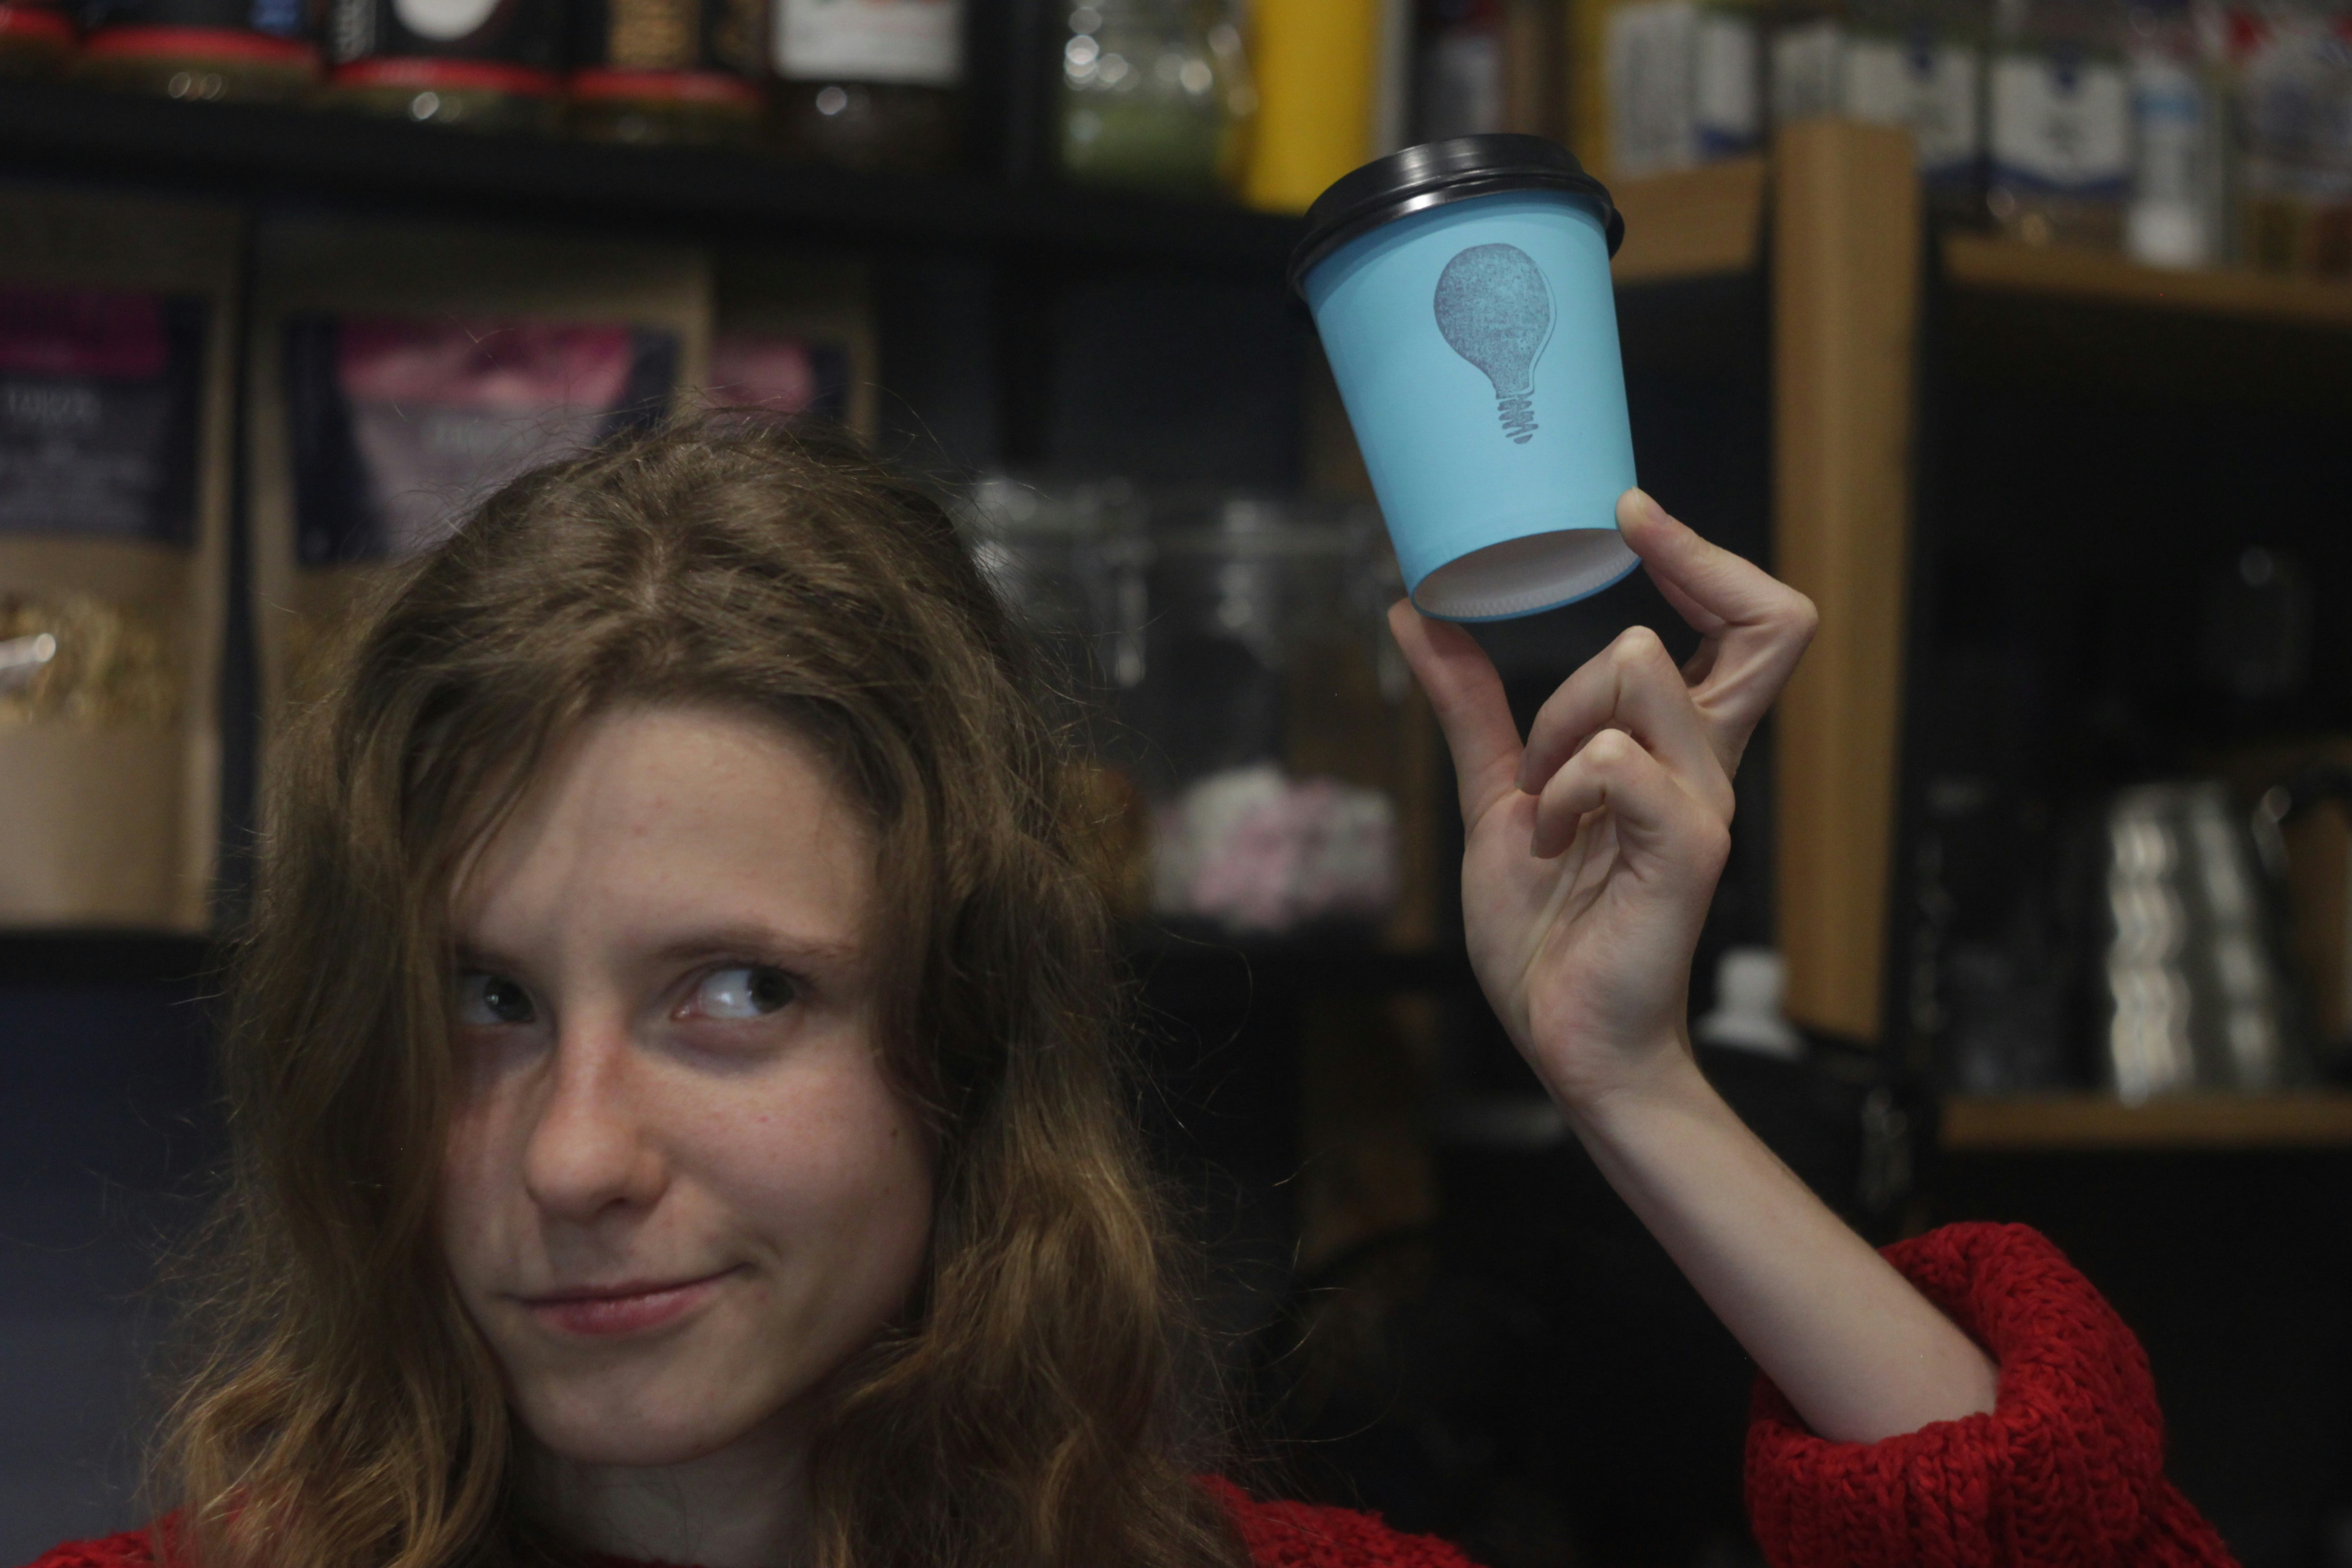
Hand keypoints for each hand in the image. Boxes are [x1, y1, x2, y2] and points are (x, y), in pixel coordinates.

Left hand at [1389, 489, 1817, 1114]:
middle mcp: (1710, 766)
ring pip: (1640, 671)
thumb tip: (1417, 615)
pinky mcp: (1686, 851)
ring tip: (1545, 805)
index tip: (1632, 515)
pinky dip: (1561, 787)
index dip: (1708, 554)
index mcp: (1679, 746)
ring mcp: (1704, 805)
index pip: (1757, 620)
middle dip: (1657, 605)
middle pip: (1761, 622)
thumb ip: (1470, 707)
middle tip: (1572, 692)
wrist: (1565, 1037)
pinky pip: (1616, 759)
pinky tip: (1552, 841)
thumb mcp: (1495, 794)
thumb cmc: (1550, 930)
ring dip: (1559, 724)